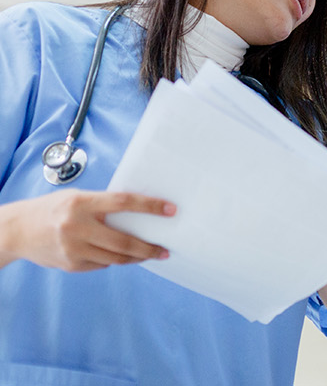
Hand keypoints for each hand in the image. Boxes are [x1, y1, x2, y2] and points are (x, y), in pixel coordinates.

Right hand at [0, 190, 173, 271]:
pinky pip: (102, 264)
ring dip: (136, 257)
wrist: (18, 230)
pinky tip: (120, 256)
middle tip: (164, 250)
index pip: (123, 202)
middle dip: (148, 248)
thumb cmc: (53, 209)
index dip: (150, 206)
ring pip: (115, 257)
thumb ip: (103, 205)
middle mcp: (76, 227)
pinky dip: (114, 260)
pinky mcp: (71, 265)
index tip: (170, 210)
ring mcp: (73, 248)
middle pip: (123, 241)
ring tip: (150, 254)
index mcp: (81, 203)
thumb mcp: (78, 198)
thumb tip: (140, 213)